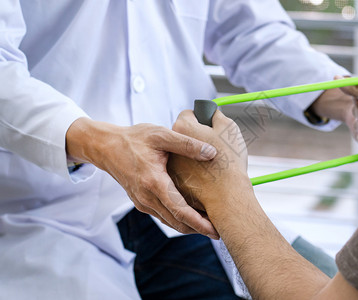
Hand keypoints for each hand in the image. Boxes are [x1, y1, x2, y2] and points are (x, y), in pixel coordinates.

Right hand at [66, 118, 219, 237]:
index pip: (180, 211)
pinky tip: (191, 215)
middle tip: (219, 231)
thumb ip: (187, 144)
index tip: (215, 230)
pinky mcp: (141, 202)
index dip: (199, 223)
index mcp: (154, 182)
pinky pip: (163, 216)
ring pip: (170, 222)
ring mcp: (143, 202)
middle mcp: (147, 197)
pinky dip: (178, 219)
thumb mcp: (161, 135)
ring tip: (209, 225)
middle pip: (177, 222)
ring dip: (189, 226)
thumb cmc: (134, 139)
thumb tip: (212, 152)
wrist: (106, 147)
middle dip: (199, 229)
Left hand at [167, 109, 250, 212]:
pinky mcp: (174, 185)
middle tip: (215, 147)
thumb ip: (216, 116)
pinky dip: (194, 175)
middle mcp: (170, 146)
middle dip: (197, 140)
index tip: (210, 126)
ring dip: (194, 158)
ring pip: (183, 157)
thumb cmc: (229, 161)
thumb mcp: (228, 128)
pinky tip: (208, 179)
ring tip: (212, 165)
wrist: (227, 196)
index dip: (202, 118)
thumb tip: (212, 113)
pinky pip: (184, 175)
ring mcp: (170, 167)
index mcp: (182, 128)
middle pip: (184, 137)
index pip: (188, 114)